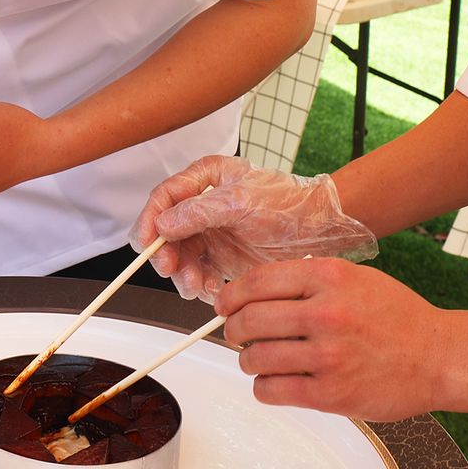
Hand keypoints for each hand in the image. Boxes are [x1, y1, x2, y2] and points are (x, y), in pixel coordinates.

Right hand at [133, 155, 376, 302]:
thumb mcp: (241, 202)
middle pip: (167, 231)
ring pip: (180, 256)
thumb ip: (199, 211)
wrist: (319, 228)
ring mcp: (211, 232)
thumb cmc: (287, 203)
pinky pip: (200, 273)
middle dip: (167, 253)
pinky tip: (213, 290)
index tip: (148, 243)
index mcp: (205, 179)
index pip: (164, 197)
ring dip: (183, 274)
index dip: (150, 220)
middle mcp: (203, 205)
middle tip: (172, 269)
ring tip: (198, 286)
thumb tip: (164, 223)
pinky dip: (201, 284)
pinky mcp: (222, 256)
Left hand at [218, 258, 450, 420]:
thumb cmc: (398, 317)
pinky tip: (273, 382)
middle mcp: (326, 313)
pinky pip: (272, 390)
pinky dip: (263, 387)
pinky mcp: (331, 394)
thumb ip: (308, 281)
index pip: (258, 281)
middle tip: (236, 333)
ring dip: (248, 360)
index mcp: (329, 278)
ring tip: (258, 360)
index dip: (231, 294)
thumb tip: (255, 291)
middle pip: (250, 319)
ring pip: (256, 358)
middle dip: (233, 329)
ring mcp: (328, 356)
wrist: (439, 357)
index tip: (224, 304)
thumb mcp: (354, 278)